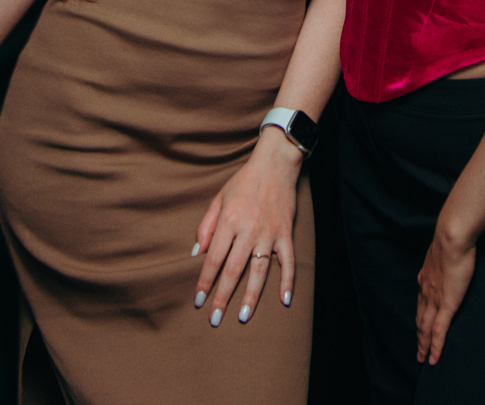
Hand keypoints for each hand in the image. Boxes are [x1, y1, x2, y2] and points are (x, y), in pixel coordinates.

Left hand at [191, 127, 302, 326]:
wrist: (274, 165)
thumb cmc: (243, 182)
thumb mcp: (218, 199)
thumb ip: (206, 227)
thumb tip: (196, 254)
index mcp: (229, 222)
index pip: (213, 259)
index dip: (205, 282)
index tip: (198, 301)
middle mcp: (248, 231)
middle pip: (233, 270)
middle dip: (222, 297)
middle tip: (214, 320)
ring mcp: (269, 234)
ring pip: (259, 271)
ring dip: (251, 295)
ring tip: (243, 317)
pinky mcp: (286, 234)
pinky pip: (288, 261)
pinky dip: (287, 280)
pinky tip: (284, 300)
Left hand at [415, 225, 476, 365]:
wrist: (451, 239)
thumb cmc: (452, 240)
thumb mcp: (444, 251)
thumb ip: (445, 259)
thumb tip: (450, 256)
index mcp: (425, 279)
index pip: (421, 304)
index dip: (420, 318)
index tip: (420, 327)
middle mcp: (426, 291)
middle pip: (420, 320)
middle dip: (419, 337)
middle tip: (418, 352)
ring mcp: (434, 300)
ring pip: (426, 329)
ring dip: (424, 346)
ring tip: (423, 359)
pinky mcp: (446, 305)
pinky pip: (439, 331)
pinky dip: (436, 347)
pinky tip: (434, 359)